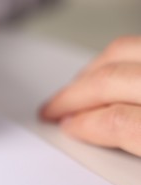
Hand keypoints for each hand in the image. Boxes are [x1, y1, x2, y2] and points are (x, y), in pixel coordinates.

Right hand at [41, 36, 140, 156]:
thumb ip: (126, 139)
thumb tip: (88, 131)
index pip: (118, 121)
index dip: (85, 126)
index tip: (68, 128)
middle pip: (110, 80)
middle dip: (72, 96)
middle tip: (53, 109)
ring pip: (122, 51)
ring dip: (88, 72)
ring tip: (73, 89)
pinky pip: (137, 44)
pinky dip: (114, 56)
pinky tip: (107, 69)